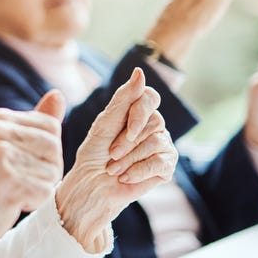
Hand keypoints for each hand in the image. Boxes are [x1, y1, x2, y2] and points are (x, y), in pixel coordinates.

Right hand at [0, 91, 66, 244]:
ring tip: (12, 191)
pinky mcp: (9, 181)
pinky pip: (46, 191)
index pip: (51, 127)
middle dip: (45, 170)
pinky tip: (11, 202)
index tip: (19, 164)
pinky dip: (34, 202)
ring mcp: (0, 155)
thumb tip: (58, 94)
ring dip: (40, 188)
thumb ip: (35, 122)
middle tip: (17, 181)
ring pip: (53, 171)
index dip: (45, 152)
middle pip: (54, 147)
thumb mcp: (8, 146)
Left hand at [56, 68, 177, 251]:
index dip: (139, 112)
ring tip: (114, 168)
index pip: (150, 97)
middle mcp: (153, 126)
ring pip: (155, 142)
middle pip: (152, 122)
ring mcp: (162, 145)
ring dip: (128, 158)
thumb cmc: (94, 154)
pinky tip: (124, 176)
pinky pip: (160, 162)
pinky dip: (138, 171)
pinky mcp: (166, 166)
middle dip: (125, 141)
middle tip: (110, 155)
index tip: (124, 128)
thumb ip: (123, 98)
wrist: (92, 186)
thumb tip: (140, 71)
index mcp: (137, 112)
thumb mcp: (104, 123)